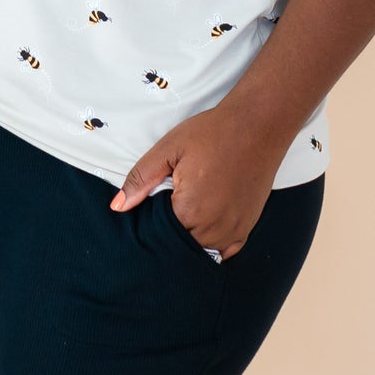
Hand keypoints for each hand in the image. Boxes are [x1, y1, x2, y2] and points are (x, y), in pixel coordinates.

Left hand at [111, 104, 283, 260]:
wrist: (257, 125)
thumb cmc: (211, 133)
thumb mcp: (169, 149)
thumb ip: (141, 179)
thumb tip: (117, 206)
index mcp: (191, 210)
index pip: (161, 236)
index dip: (151, 226)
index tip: (150, 211)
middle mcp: (215, 226)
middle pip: (182, 246)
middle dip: (170, 235)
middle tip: (166, 209)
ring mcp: (235, 228)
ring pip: (203, 250)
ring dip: (190, 239)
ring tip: (185, 214)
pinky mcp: (249, 224)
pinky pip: (227, 249)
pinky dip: (213, 243)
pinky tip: (204, 226)